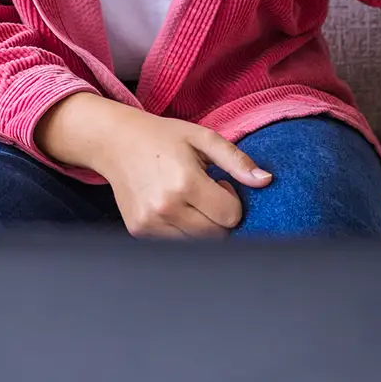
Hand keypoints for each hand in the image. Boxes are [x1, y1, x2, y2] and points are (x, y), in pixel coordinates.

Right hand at [35, 92, 271, 237]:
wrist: (115, 142)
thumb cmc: (161, 137)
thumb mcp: (202, 138)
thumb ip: (236, 160)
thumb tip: (265, 181)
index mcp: (185, 182)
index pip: (231, 215)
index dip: (232, 200)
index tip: (219, 183)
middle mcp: (166, 207)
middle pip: (217, 234)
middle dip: (220, 216)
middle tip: (206, 192)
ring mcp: (150, 223)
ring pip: (198, 244)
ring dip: (202, 226)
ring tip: (189, 199)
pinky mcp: (139, 231)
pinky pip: (176, 243)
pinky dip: (182, 230)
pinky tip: (173, 207)